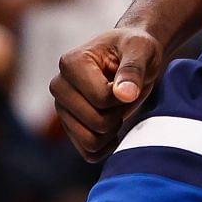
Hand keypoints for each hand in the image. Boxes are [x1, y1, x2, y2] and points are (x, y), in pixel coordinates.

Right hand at [49, 26, 164, 161]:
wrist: (133, 56)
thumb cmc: (136, 48)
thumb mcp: (141, 50)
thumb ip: (133, 69)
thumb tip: (124, 95)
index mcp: (71, 63)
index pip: (100, 99)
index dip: (123, 95)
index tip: (126, 79)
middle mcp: (59, 86)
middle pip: (95, 123)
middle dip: (118, 113)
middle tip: (124, 95)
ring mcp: (62, 109)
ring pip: (90, 142)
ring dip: (113, 131)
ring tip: (118, 108)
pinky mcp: (69, 126)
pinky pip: (89, 154)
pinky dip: (107, 146)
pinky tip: (115, 125)